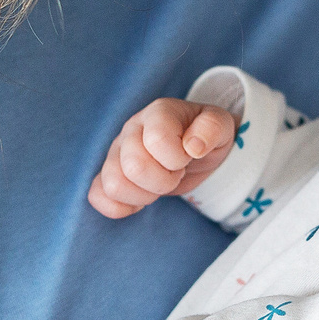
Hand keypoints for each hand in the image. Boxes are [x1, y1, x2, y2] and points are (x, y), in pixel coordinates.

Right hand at [87, 98, 235, 218]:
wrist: (193, 148)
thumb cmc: (204, 135)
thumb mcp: (221, 126)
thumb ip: (212, 128)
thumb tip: (193, 146)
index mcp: (158, 113)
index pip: (157, 141)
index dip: (177, 159)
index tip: (188, 156)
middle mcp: (132, 129)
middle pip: (134, 167)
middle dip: (163, 180)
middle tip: (176, 173)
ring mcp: (116, 152)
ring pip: (113, 184)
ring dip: (143, 194)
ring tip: (158, 184)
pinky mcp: (108, 173)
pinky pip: (97, 195)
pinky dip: (119, 206)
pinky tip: (140, 200)